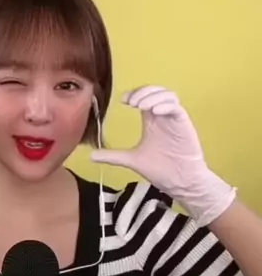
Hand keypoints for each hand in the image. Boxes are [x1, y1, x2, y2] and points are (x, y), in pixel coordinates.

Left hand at [91, 85, 234, 225]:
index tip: (123, 101)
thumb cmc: (161, 170)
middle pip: (156, 92)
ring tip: (141, 106)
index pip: (144, 98)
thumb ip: (113, 156)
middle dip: (143, 92)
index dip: (134, 94)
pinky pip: (177, 108)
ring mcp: (174, 120)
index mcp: (152, 121)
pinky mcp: (184, 125)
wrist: (180, 183)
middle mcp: (163, 117)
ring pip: (168, 96)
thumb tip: (91, 156)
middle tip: (132, 102)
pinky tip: (154, 112)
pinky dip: (165, 106)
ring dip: (153, 96)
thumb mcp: (132, 160)